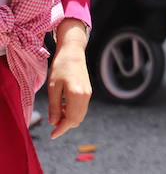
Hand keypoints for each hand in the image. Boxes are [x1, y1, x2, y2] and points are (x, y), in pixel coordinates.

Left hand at [47, 20, 91, 138]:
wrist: (73, 53)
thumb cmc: (60, 68)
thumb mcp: (53, 88)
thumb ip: (54, 106)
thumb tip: (54, 123)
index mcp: (76, 95)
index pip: (70, 119)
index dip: (61, 130)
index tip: (52, 136)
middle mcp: (85, 96)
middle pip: (77, 119)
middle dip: (65, 125)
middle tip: (52, 123)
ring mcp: (88, 93)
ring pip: (80, 114)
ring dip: (69, 118)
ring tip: (56, 113)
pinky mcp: (88, 91)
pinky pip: (81, 107)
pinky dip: (73, 112)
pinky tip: (63, 106)